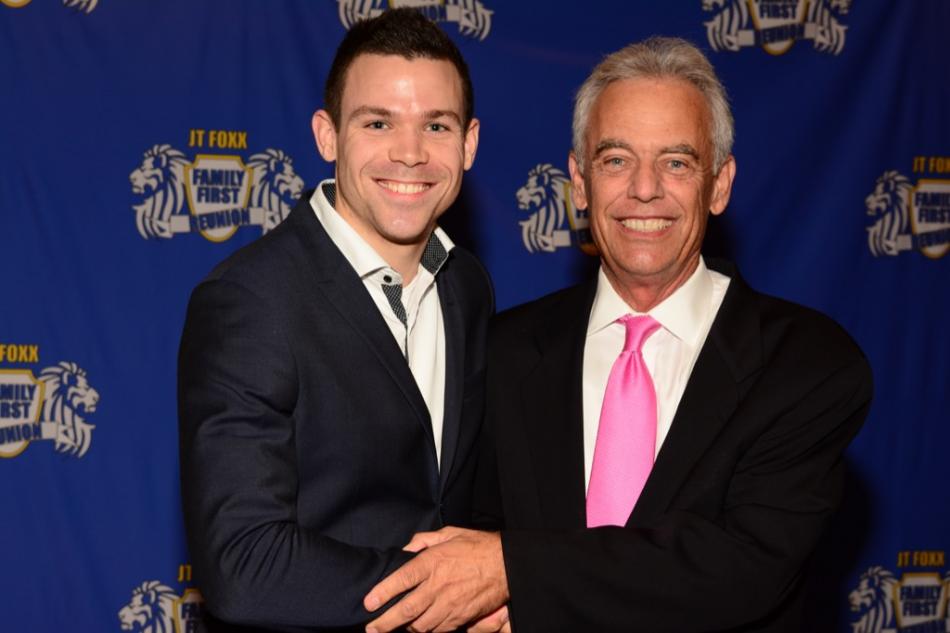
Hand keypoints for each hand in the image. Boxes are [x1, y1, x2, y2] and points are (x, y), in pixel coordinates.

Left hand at [364, 528, 508, 632]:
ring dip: (405, 629)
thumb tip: (406, 549)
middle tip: (371, 629)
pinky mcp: (461, 617)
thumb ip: (424, 540)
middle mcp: (438, 586)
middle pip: (405, 610)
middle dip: (384, 623)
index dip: (382, 593)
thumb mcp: (450, 533)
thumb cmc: (478, 546)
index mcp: (433, 562)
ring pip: (420, 625)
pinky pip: (439, 630)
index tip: (368, 603)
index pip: (401, 580)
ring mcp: (450, 605)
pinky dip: (427, 631)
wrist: (508, 564)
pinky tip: (419, 628)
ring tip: (393, 629)